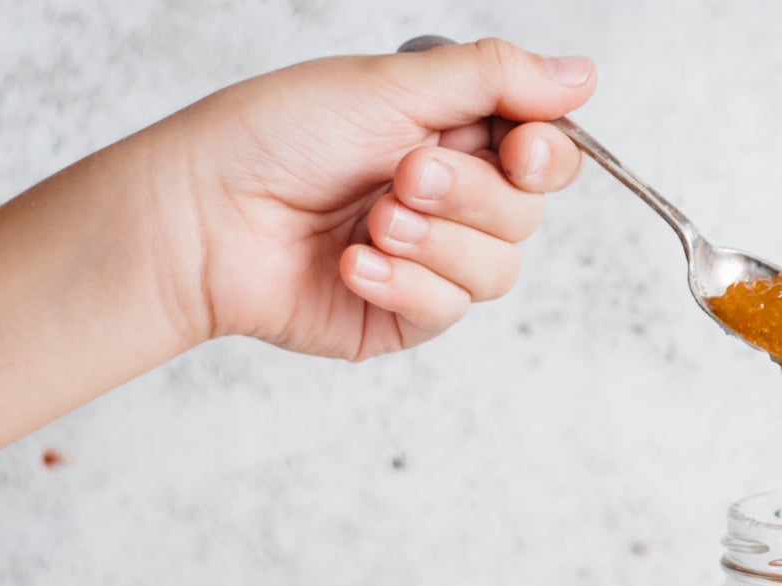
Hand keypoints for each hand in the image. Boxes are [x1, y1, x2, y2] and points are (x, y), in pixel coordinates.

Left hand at [156, 38, 595, 359]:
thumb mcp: (392, 85)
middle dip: (468, 195)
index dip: (545, 155)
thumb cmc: (273, 138)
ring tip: (370, 222)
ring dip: (434, 242)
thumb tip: (582, 74)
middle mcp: (449, 198)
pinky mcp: (405, 314)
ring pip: (499, 269)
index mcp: (451, 133)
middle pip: (527, 213)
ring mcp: (430, 261)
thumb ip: (494, 78)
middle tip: (403, 176)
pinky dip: (400, 282)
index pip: (544, 152)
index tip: (518, 148)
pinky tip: (346, 262)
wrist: (199, 218)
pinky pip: (449, 309)